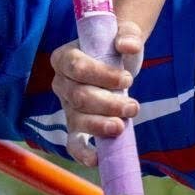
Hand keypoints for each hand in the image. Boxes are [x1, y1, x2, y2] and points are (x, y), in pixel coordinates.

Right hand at [49, 21, 144, 166]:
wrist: (118, 62)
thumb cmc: (116, 48)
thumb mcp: (125, 35)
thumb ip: (128, 35)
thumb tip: (127, 45)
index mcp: (64, 58)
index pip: (77, 67)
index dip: (102, 76)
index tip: (127, 80)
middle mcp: (60, 83)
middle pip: (79, 97)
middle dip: (108, 104)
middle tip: (133, 106)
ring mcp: (66, 107)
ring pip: (78, 119)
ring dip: (102, 125)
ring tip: (124, 124)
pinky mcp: (75, 126)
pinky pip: (73, 142)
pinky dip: (83, 153)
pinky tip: (96, 160)